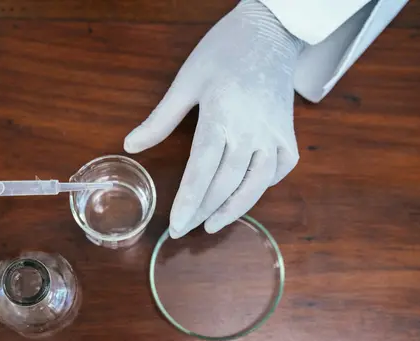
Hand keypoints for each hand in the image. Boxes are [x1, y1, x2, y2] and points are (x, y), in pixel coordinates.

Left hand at [125, 0, 303, 237]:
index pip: (201, 170)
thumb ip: (160, 119)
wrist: (269, 31)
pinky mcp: (289, 134)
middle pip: (226, 183)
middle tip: (185, 230)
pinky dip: (263, 187)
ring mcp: (274, 133)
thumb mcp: (186, 80)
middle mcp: (251, 129)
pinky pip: (279, 170)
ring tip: (213, 225)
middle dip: (204, 211)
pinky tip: (245, 194)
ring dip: (234, 209)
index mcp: (220, 115)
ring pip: (256, 184)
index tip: (176, 225)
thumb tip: (130, 146)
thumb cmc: (223, 51)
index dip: (188, 202)